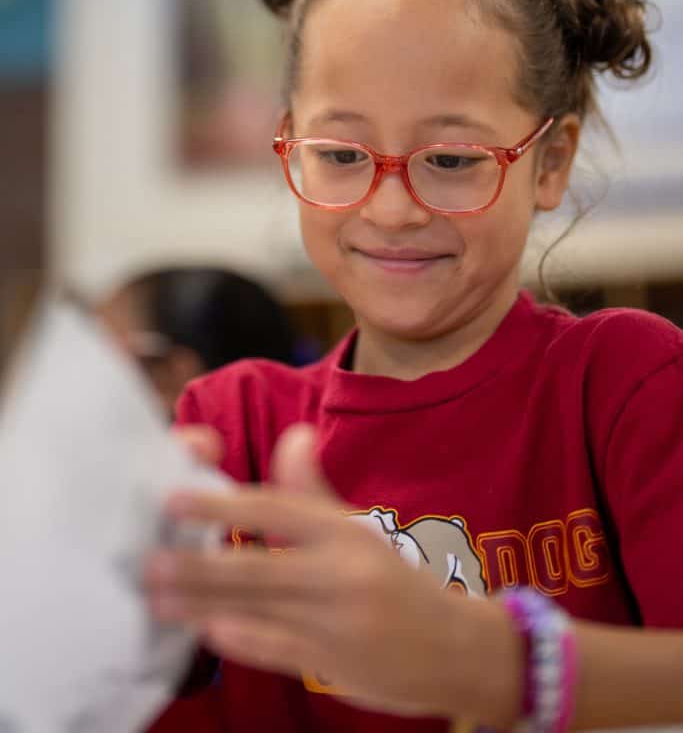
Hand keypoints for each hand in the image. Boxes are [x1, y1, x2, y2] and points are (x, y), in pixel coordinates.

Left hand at [145, 425, 480, 719]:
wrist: (455, 648)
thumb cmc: (393, 580)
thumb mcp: (359, 528)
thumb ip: (314, 489)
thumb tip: (294, 435)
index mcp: (344, 533)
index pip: (276, 508)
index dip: (223, 502)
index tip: (175, 497)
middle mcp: (342, 574)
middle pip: (259, 566)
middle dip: (199, 565)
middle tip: (148, 560)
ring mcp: (338, 623)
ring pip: (260, 610)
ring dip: (203, 604)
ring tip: (157, 596)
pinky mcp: (335, 665)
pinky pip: (279, 649)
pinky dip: (241, 639)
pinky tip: (207, 631)